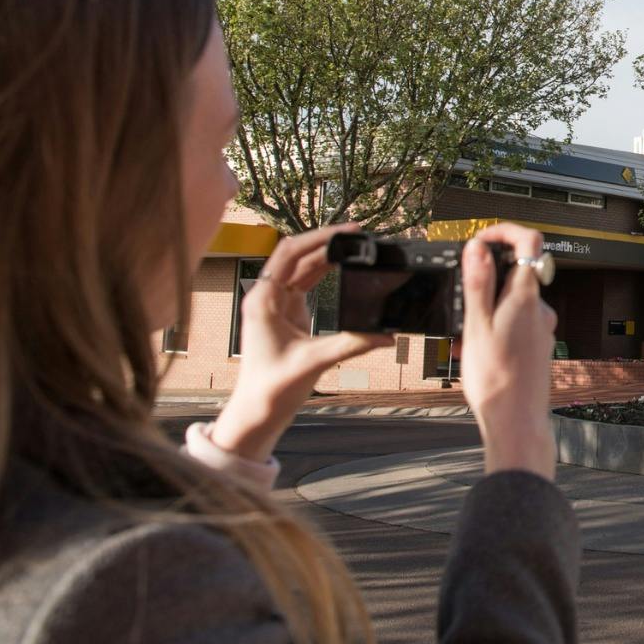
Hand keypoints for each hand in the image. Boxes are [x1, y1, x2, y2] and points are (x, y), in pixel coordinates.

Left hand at [210, 224, 392, 463]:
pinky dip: (323, 271)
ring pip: (301, 267)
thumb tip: (386, 335)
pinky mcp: (287, 313)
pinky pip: (305, 282)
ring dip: (326, 255)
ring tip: (353, 245)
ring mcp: (276, 304)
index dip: (319, 238)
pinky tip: (341, 264)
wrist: (258, 411)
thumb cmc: (272, 388)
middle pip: (296, 254)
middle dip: (326, 241)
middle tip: (356, 234)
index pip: (290, 253)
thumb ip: (352, 344)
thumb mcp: (315, 361)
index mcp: (264, 300)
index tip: (346, 232)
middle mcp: (267, 297)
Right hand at [459, 223, 559, 478]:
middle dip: (488, 279)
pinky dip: (498, 327)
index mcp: (526, 297)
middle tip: (463, 302)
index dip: (505, 231)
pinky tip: (481, 352)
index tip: (482, 239)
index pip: (529, 242)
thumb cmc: (496, 379)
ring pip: (514, 302)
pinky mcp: (539, 345)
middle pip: (517, 273)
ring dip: (490, 308)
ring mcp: (542, 327)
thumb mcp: (476, 326)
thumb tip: (478, 248)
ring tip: (466, 337)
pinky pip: (517, 323)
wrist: (516, 421)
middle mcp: (541, 308)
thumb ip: (479, 284)